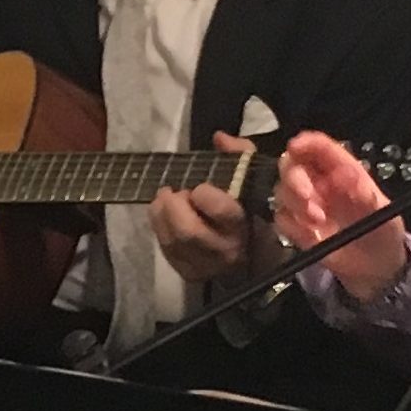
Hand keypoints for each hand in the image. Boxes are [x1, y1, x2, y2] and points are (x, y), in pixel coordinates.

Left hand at [153, 132, 261, 283]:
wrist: (251, 246)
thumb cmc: (246, 204)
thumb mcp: (248, 175)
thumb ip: (238, 153)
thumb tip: (219, 138)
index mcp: (243, 224)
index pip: (221, 210)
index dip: (204, 194)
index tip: (199, 187)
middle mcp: (226, 250)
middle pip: (189, 231)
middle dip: (174, 206)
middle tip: (172, 192)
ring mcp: (206, 265)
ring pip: (173, 241)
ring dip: (161, 215)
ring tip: (164, 199)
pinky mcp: (189, 272)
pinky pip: (166, 250)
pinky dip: (159, 229)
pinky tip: (162, 214)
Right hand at [275, 130, 407, 301]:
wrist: (377, 268)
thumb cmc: (383, 233)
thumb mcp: (384, 214)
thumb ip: (367, 196)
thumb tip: (347, 175)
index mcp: (342, 171)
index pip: (320, 147)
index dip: (306, 143)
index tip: (297, 147)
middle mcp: (320, 183)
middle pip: (292, 165)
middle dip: (295, 179)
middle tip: (308, 198)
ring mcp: (307, 204)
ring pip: (282, 191)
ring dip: (295, 204)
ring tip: (318, 221)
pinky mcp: (298, 227)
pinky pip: (282, 219)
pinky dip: (293, 226)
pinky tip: (313, 236)